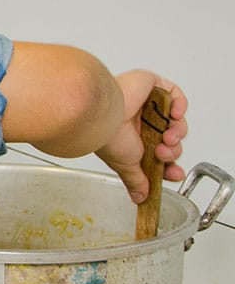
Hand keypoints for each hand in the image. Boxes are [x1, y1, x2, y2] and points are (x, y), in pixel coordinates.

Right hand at [94, 70, 187, 201]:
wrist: (103, 115)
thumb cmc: (107, 136)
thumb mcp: (126, 165)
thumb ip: (136, 180)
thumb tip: (139, 198)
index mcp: (131, 136)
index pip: (157, 151)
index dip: (169, 164)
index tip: (173, 174)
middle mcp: (138, 119)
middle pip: (168, 137)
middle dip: (172, 150)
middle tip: (164, 153)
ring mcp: (145, 102)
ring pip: (173, 119)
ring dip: (177, 132)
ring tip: (167, 137)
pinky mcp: (150, 84)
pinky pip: (174, 94)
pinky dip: (180, 107)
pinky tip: (172, 116)